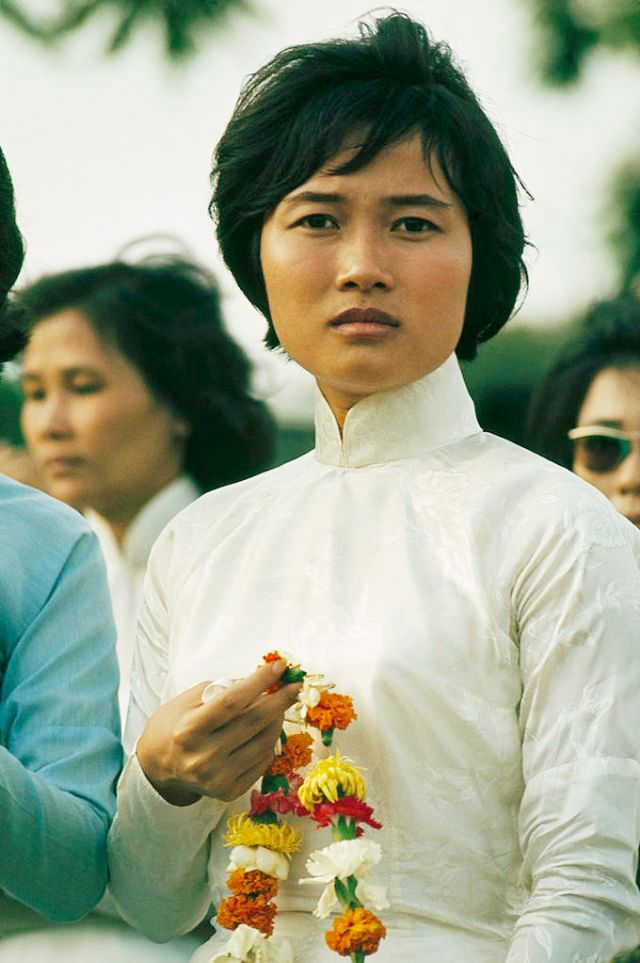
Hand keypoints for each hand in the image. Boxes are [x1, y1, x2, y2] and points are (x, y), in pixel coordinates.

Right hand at [136, 659, 299, 806]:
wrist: (158, 766)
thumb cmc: (175, 724)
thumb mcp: (191, 699)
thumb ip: (225, 689)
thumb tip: (264, 681)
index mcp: (188, 730)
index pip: (232, 702)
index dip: (259, 682)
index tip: (279, 666)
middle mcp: (202, 758)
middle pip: (253, 722)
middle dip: (280, 699)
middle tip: (295, 685)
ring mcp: (217, 779)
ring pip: (264, 742)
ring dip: (277, 720)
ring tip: (278, 705)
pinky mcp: (228, 792)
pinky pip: (262, 762)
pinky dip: (269, 741)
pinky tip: (265, 730)